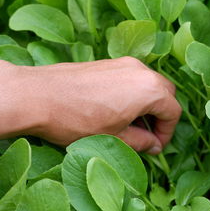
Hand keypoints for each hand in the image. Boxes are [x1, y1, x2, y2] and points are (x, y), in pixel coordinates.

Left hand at [9, 57, 181, 153]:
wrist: (37, 95)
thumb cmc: (76, 120)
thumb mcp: (113, 137)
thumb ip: (140, 142)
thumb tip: (153, 145)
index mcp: (148, 89)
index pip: (172, 112)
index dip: (167, 133)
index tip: (155, 147)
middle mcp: (139, 70)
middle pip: (164, 94)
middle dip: (160, 116)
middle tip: (146, 136)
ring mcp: (122, 63)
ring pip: (147, 84)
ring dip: (145, 104)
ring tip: (129, 126)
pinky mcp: (106, 63)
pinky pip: (130, 78)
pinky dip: (131, 94)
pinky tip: (115, 110)